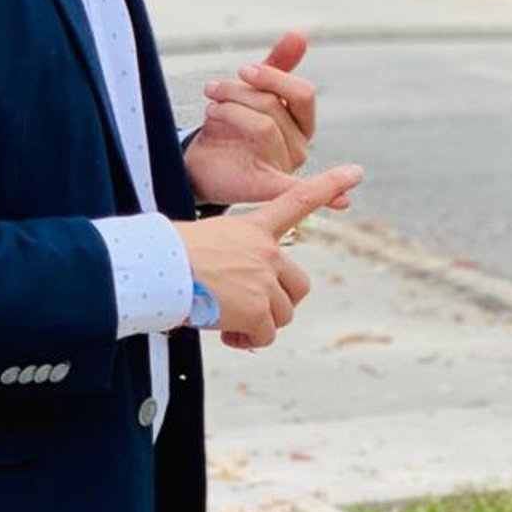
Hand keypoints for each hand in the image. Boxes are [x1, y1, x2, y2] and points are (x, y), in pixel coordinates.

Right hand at [172, 164, 361, 352]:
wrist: (156, 271)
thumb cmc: (172, 258)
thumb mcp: (211, 242)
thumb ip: (237, 259)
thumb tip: (235, 294)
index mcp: (254, 227)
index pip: (298, 199)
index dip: (329, 185)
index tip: (355, 171)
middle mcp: (267, 250)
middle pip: (298, 285)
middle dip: (278, 302)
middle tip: (249, 309)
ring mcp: (264, 279)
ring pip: (282, 314)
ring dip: (259, 324)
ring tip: (229, 321)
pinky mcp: (257, 308)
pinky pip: (265, 335)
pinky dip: (249, 341)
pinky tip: (227, 334)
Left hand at [184, 30, 317, 206]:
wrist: (200, 161)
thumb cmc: (232, 125)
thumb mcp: (252, 91)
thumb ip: (278, 65)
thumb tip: (301, 33)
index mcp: (301, 121)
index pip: (302, 93)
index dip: (273, 77)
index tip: (243, 70)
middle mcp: (299, 145)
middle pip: (274, 106)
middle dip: (238, 92)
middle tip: (211, 90)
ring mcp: (284, 167)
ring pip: (263, 126)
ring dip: (229, 111)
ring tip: (210, 110)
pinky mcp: (266, 187)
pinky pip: (294, 189)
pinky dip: (324, 196)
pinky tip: (343, 203)